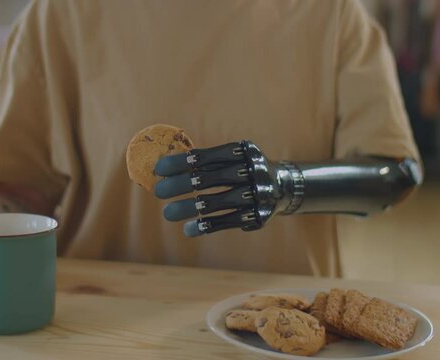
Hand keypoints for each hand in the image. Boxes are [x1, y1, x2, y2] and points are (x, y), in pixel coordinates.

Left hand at [153, 141, 286, 236]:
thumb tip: (162, 168)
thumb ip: (203, 162)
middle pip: (211, 178)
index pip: (207, 156)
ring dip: (189, 208)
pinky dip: (206, 225)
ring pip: (218, 202)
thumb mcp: (228, 159)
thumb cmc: (240, 170)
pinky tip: (188, 229)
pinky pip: (228, 221)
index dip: (181, 162)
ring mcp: (258, 194)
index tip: (158, 169)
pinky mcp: (259, 214)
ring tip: (167, 214)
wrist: (281, 186)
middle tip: (158, 192)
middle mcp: (253, 170)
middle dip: (180, 185)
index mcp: (243, 151)